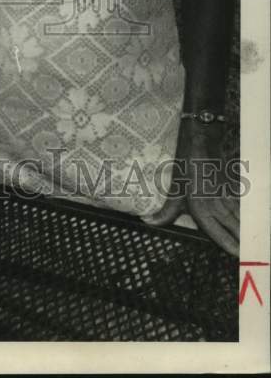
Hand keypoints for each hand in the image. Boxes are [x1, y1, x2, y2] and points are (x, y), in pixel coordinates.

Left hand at [142, 122, 238, 256]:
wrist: (201, 142)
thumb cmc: (186, 167)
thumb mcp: (174, 190)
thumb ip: (165, 212)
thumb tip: (147, 222)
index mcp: (202, 210)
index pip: (221, 236)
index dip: (231, 248)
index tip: (238, 258)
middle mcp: (218, 207)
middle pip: (237, 231)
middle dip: (243, 244)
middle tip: (248, 256)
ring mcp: (228, 198)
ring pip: (242, 220)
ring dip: (246, 232)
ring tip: (254, 246)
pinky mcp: (234, 190)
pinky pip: (243, 209)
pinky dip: (247, 218)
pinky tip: (250, 225)